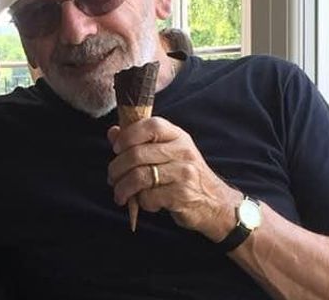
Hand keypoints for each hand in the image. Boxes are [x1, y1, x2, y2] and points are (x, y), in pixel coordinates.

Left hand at [107, 116, 240, 240]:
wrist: (215, 203)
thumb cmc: (184, 175)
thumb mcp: (167, 153)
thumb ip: (139, 142)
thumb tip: (112, 132)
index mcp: (178, 136)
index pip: (150, 126)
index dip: (128, 135)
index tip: (116, 148)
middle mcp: (183, 151)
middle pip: (137, 154)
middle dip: (116, 168)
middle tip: (112, 178)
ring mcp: (184, 173)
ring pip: (139, 177)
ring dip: (123, 188)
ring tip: (120, 194)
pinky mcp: (182, 195)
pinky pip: (149, 197)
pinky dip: (141, 202)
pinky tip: (145, 203)